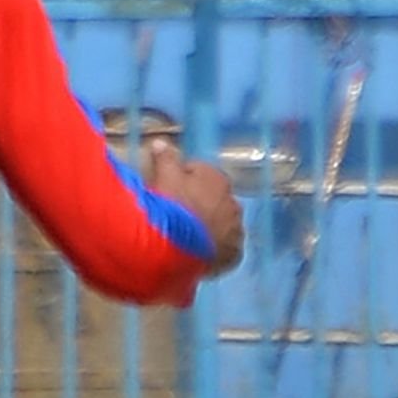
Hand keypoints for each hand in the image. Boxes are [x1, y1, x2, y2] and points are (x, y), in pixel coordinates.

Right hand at [141, 136, 244, 276]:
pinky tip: (200, 255)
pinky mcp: (234, 254)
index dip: (180, 181)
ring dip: (209, 228)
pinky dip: (215, 251)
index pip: (200, 174)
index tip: (166, 192)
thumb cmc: (170, 205)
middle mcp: (233, 202)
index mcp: (218, 179)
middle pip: (213, 200)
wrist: (178, 246)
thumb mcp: (163, 176)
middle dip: (199, 205)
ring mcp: (235, 229)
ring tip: (187, 239)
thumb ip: (165, 158)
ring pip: (222, 225)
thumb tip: (161, 142)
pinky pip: (225, 250)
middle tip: (176, 217)